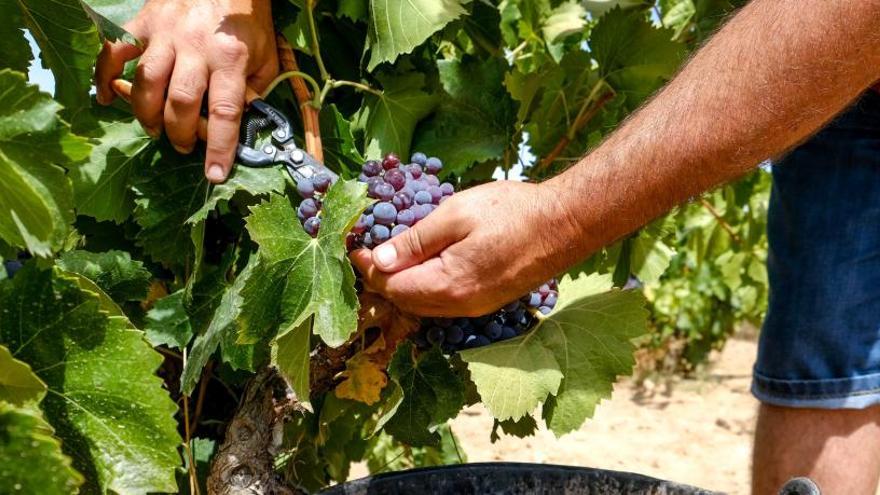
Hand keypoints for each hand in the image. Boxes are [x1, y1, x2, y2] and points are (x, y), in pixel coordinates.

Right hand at [95, 0, 277, 182]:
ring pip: (146, 83)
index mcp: (231, 57)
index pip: (225, 111)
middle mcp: (195, 47)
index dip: (219, 147)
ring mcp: (165, 33)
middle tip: (182, 146)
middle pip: (180, 102)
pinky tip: (105, 99)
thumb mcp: (265, 53)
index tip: (214, 174)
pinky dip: (104, 76)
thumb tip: (241, 122)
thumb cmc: (247, 17)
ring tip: (155, 129)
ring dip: (147, 114)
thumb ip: (254, 88)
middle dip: (179, 134)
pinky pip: (115, 51)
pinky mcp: (143, 22)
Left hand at [350, 181, 582, 316]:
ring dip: (403, 285)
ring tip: (391, 256)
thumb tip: (381, 260)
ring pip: (423, 305)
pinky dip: (424, 287)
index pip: (392, 286)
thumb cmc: (512, 212)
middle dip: (382, 279)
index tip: (356, 246)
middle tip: (368, 250)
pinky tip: (422, 265)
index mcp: (448, 284)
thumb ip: (416, 240)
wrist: (565, 224)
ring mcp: (476, 306)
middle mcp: (459, 305)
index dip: (369, 268)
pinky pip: (444, 302)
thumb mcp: (456, 215)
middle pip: (405, 301)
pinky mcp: (487, 301)